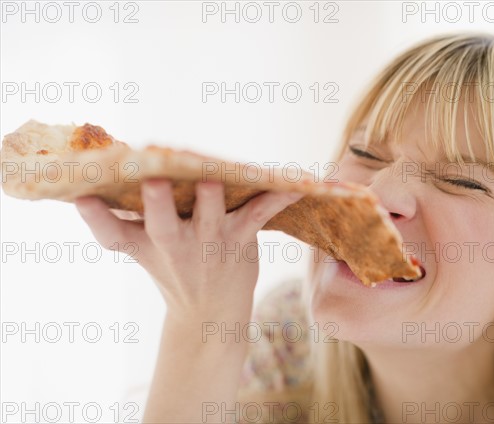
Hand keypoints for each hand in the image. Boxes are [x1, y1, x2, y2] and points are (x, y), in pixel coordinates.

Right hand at [75, 179, 301, 321]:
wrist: (211, 313)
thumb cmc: (173, 269)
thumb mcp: (140, 248)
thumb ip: (118, 219)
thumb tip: (93, 184)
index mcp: (145, 243)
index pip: (112, 233)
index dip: (94, 217)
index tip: (80, 196)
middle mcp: (175, 244)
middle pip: (161, 226)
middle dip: (156, 205)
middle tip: (153, 182)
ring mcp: (210, 242)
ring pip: (210, 218)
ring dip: (211, 201)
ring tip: (211, 180)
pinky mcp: (241, 239)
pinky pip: (260, 214)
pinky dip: (279, 199)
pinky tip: (297, 185)